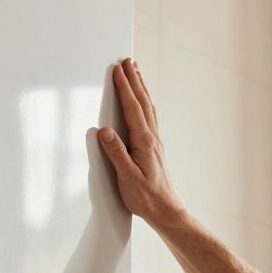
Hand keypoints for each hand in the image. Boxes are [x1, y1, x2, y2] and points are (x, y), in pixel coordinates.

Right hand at [97, 57, 186, 229]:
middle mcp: (152, 138)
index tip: (117, 70)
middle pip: (143, 102)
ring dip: (141, 88)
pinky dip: (144, 103)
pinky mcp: (154, 148)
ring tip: (136, 73)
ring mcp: (155, 142)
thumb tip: (105, 131)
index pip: (132, 108)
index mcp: (144, 142)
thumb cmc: (147, 198)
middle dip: (134, 80)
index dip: (124, 88)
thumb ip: (116, 153)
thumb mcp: (127, 178)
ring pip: (148, 108)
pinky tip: (143, 104)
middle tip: (127, 61)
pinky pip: (149, 117)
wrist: (167, 211)